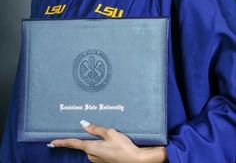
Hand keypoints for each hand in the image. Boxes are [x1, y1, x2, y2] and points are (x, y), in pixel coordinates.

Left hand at [48, 121, 167, 162]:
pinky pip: (99, 152)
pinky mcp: (104, 162)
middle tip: (96, 131)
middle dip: (89, 138)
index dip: (61, 142)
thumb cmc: (123, 147)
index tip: (51, 142)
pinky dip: (102, 147)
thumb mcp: (110, 133)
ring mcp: (98, 160)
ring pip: (92, 148)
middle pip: (85, 144)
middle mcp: (92, 155)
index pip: (73, 143)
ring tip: (110, 137)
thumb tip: (83, 124)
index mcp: (90, 147)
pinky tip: (113, 144)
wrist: (136, 161)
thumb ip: (96, 129)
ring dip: (97, 142)